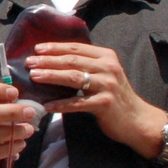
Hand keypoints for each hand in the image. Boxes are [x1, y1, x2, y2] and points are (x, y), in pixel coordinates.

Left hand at [25, 43, 167, 166]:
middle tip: (30, 63)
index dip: (55, 47)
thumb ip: (87, 66)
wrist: (137, 120)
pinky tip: (47, 105)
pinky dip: (61, 104)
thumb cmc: (116, 97)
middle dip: (48, 61)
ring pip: (73, 77)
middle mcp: (108, 67)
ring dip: (51, 76)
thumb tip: (55, 62)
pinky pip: (77, 103)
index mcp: (106, 56)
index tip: (37, 49)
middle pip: (72, 60)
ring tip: (34, 76)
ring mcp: (107, 85)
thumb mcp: (105, 75)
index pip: (76, 48)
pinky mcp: (105, 103)